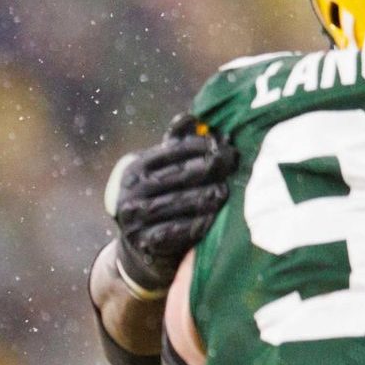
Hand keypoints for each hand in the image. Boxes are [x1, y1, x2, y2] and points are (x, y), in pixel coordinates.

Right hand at [105, 113, 238, 295]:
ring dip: (207, 195)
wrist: (138, 248)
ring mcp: (136, 219)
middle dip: (209, 166)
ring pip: (179, 202)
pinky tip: (215, 216)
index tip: (223, 143)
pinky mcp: (145, 243)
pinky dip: (198, 222)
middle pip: (178, 175)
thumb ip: (175, 146)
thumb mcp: (160, 171)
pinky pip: (177, 230)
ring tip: (227, 190)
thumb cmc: (159, 199)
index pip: (171, 151)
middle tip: (233, 161)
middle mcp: (130, 193)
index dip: (199, 145)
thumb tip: (191, 116)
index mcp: (134, 169)